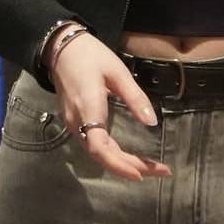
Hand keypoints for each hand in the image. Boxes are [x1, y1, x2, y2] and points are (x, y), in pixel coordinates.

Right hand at [47, 26, 170, 180]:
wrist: (61, 49)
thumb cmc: (90, 56)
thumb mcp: (118, 72)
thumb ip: (134, 97)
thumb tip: (152, 122)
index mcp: (88, 108)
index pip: (99, 147)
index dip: (118, 164)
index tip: (140, 174)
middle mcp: (77, 122)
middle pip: (102, 155)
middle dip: (131, 167)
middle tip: (162, 170)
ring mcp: (74, 124)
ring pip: (99, 153)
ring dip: (124, 163)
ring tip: (151, 166)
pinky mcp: (76, 123)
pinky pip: (95, 145)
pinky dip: (114, 155)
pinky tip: (130, 158)